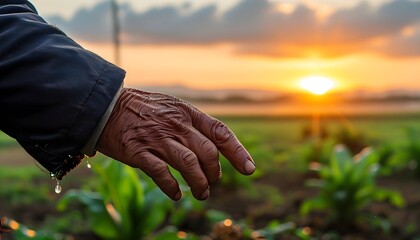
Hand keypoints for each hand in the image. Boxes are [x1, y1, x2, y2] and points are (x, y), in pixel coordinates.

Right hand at [97, 88, 254, 200]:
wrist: (107, 107)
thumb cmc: (143, 110)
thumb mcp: (172, 107)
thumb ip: (192, 123)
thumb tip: (215, 144)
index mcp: (187, 113)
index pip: (220, 132)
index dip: (238, 152)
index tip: (249, 169)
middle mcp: (176, 125)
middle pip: (208, 153)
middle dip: (215, 173)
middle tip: (212, 182)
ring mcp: (157, 139)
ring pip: (189, 165)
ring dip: (199, 184)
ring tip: (201, 194)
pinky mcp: (139, 152)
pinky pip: (161, 174)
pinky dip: (172, 187)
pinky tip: (176, 194)